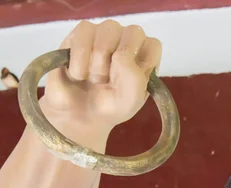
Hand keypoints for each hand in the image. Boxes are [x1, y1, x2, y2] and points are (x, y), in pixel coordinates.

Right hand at [42, 20, 161, 128]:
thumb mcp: (129, 101)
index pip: (153, 45)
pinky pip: (84, 31)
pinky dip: (79, 57)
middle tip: (108, 81)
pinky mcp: (82, 32)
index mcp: (146, 58)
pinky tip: (78, 73)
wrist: (78, 116)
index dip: (140, 63)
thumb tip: (121, 54)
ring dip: (98, 61)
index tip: (127, 82)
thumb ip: (134, 79)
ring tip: (93, 78)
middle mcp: (128, 41)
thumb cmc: (109, 107)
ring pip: (109, 28)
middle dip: (118, 60)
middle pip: (133, 32)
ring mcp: (106, 34)